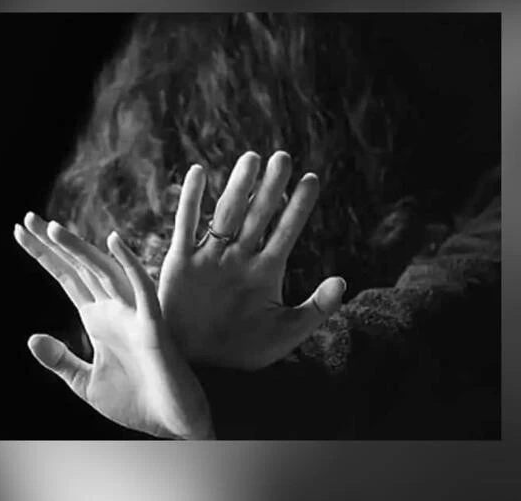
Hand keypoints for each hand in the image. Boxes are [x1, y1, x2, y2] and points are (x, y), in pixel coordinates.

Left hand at [14, 213, 213, 439]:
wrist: (173, 425)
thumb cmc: (137, 403)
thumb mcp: (86, 384)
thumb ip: (61, 361)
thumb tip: (31, 337)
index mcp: (98, 319)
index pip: (66, 278)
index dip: (44, 255)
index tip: (20, 231)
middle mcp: (114, 309)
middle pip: (79, 267)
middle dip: (53, 244)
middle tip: (28, 218)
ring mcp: (133, 314)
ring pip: (104, 272)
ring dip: (80, 250)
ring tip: (53, 229)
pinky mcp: (154, 326)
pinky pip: (142, 289)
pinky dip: (129, 264)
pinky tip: (113, 241)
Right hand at [158, 151, 346, 369]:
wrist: (198, 366)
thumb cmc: (242, 352)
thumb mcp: (285, 334)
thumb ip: (315, 309)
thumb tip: (342, 280)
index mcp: (265, 272)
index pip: (286, 231)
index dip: (298, 206)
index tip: (311, 179)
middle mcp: (239, 258)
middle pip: (257, 214)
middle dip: (270, 187)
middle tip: (283, 157)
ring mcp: (210, 257)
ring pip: (225, 214)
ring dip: (238, 187)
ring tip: (251, 159)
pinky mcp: (181, 262)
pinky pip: (185, 226)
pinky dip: (191, 200)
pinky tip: (198, 173)